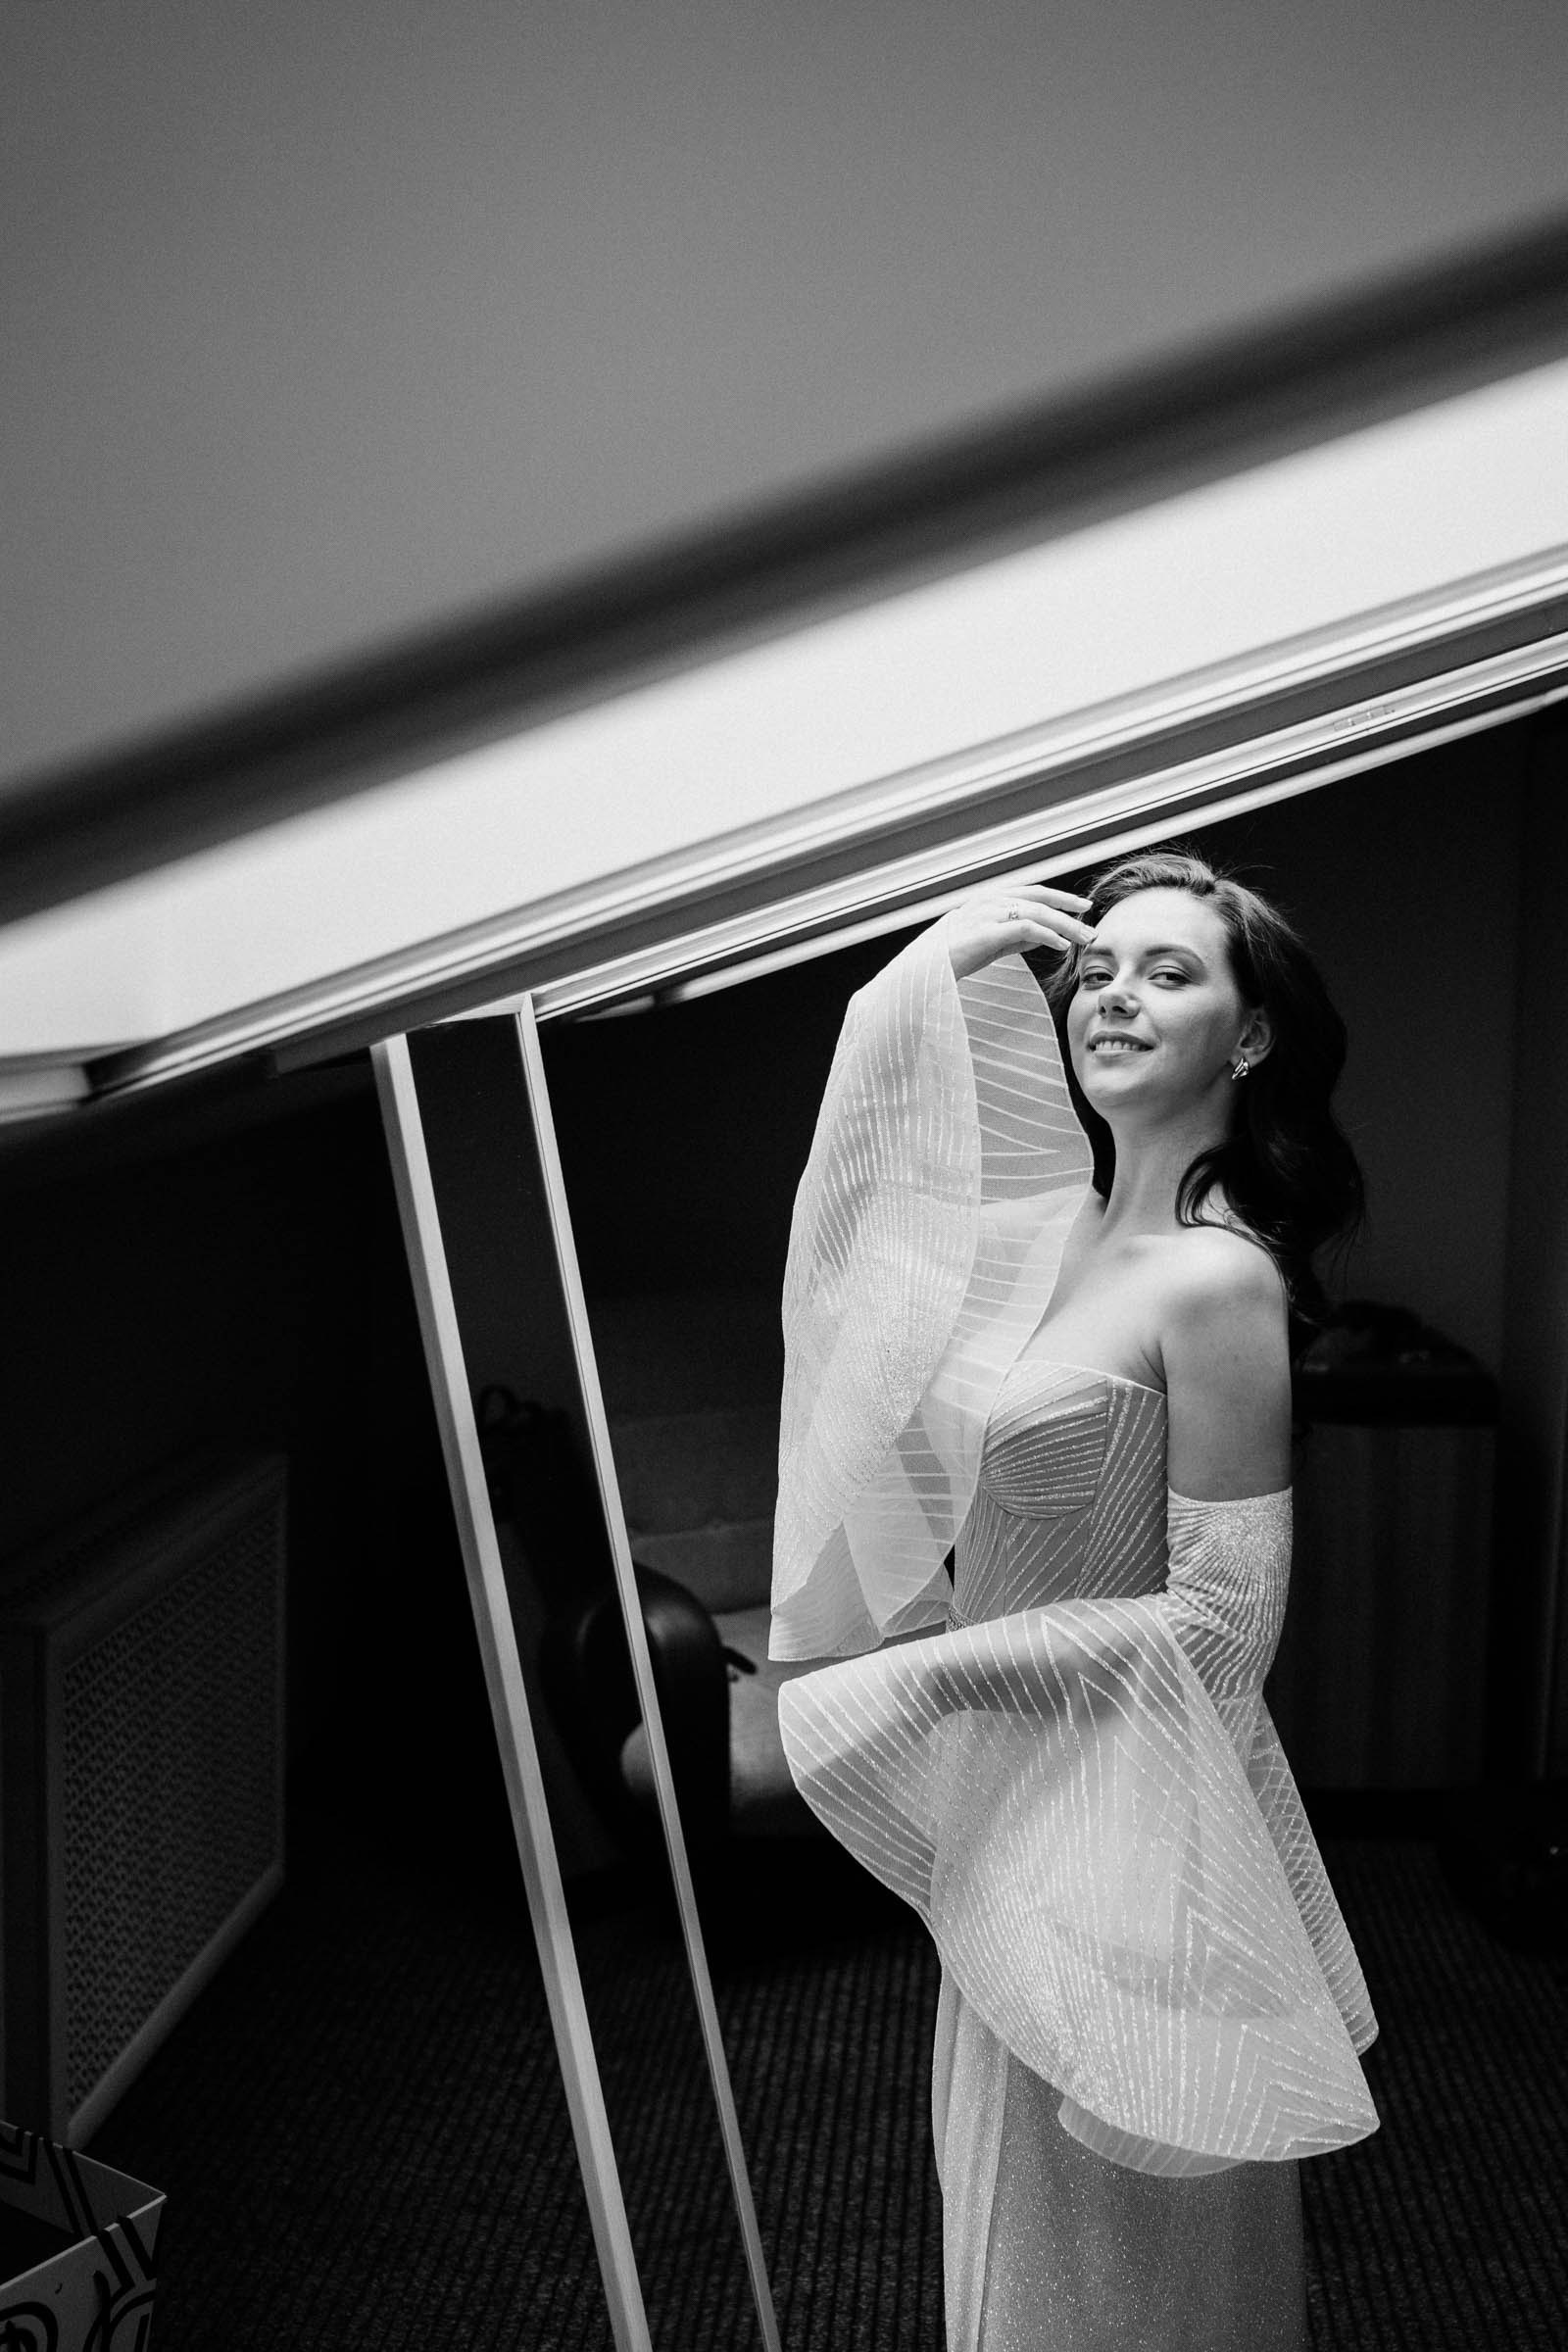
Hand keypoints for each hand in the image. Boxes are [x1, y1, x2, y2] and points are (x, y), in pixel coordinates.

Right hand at [945, 881, 1095, 979]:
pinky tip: (1062, 945)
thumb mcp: (990, 943)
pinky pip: (1025, 929)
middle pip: (1040, 900)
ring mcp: (986, 914)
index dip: (1061, 898)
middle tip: (1092, 928)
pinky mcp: (986, 932)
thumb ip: (1015, 937)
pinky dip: (1048, 935)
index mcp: (990, 899)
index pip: (1033, 892)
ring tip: (1083, 940)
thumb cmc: (954, 958)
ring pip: (1037, 913)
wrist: (924, 972)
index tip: (1083, 907)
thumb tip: (1044, 937)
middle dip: (1069, 912)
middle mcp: (989, 900)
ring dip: (1065, 926)